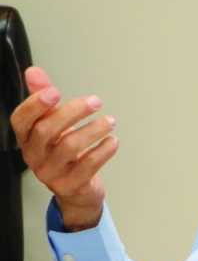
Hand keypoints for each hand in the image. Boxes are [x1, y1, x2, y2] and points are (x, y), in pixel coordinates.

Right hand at [10, 67, 117, 231]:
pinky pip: (88, 165)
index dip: (35, 105)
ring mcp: (51, 173)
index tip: (56, 91)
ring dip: (93, 130)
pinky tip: (113, 141)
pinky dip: (104, 150)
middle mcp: (34, 156)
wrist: (76, 189)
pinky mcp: (71, 184)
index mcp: (27, 139)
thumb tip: (33, 71)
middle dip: (72, 112)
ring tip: (109, 121)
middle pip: (47, 130)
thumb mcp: (52, 123)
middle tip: (95, 101)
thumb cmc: (63, 152)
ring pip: (70, 146)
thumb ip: (44, 98)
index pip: (21, 120)